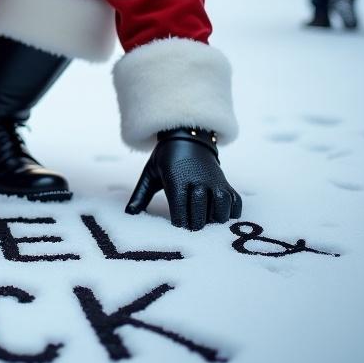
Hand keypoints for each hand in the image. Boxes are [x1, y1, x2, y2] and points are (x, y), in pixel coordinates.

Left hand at [126, 128, 241, 230]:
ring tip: (207, 220)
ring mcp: (214, 182)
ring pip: (221, 207)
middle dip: (195, 224)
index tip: (176, 224)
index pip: (180, 211)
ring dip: (215, 218)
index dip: (178, 223)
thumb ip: (140, 195)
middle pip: (200, 213)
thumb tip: (128, 213)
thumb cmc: (165, 158)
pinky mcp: (225, 182)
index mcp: (176, 180)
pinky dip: (232, 211)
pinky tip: (222, 213)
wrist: (187, 136)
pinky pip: (235, 201)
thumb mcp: (150, 173)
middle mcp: (197, 182)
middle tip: (190, 226)